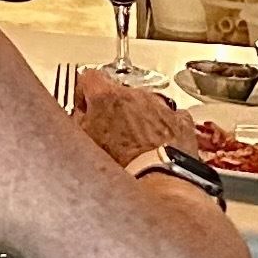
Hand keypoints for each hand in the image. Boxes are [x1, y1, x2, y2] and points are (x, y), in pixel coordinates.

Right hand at [66, 64, 200, 169]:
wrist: (157, 180)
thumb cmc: (122, 164)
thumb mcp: (85, 143)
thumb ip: (78, 121)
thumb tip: (77, 117)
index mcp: (107, 96)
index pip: (89, 77)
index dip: (84, 92)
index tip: (86, 107)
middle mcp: (136, 95)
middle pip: (119, 92)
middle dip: (114, 108)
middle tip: (109, 132)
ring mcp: (160, 107)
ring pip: (145, 104)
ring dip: (139, 118)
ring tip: (134, 144)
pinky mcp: (180, 121)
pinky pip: (170, 118)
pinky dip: (163, 127)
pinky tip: (157, 144)